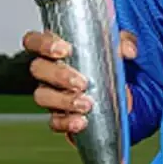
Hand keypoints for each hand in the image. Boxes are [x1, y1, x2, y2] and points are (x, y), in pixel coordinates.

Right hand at [23, 29, 137, 135]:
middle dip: (59, 75)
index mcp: (56, 49)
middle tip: (82, 82)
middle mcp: (48, 71)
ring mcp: (51, 93)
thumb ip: (122, 42)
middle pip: (37, 69)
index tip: (64, 49)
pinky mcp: (60, 115)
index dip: (43, 43)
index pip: (34, 41)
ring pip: (42, 96)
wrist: (118, 92)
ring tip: (86, 104)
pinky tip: (81, 122)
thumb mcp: (117, 46)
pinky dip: (67, 122)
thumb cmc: (106, 61)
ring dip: (64, 100)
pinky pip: (54, 121)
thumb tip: (128, 51)